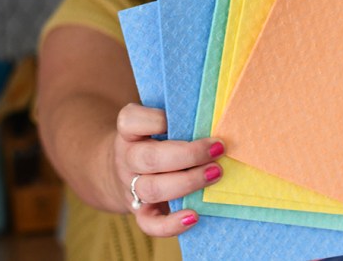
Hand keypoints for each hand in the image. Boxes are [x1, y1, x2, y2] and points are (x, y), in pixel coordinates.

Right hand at [113, 103, 224, 235]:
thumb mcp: (158, 124)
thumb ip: (180, 120)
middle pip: (150, 158)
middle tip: (218, 148)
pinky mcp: (140, 212)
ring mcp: (131, 187)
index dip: (156, 119)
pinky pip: (150, 224)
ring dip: (188, 182)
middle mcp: (127, 158)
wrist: (124, 171)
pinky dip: (171, 224)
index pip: (131, 121)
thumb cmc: (154, 141)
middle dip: (188, 154)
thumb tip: (217, 117)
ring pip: (152, 189)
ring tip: (215, 173)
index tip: (181, 118)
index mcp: (130, 132)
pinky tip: (194, 216)